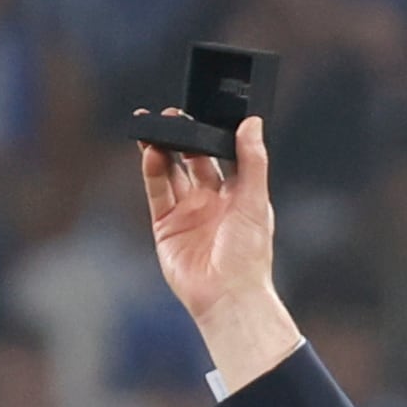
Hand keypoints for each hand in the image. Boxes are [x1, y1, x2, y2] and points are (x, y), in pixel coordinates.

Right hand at [140, 114, 304, 389]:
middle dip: (183, 137)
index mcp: (238, 194)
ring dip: (162, 150)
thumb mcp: (255, 199)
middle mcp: (212, 202)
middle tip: (172, 116)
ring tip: (154, 128)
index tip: (202, 111)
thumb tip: (253, 122)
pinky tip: (151, 153)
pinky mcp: (166, 227)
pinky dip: (153, 172)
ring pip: (170, 173)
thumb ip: (252, 160)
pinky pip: (157, 193)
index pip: (222, 155)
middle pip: (192, 160)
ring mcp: (187, 213)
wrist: (227, 295)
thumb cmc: (249, 254)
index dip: (211, 134)